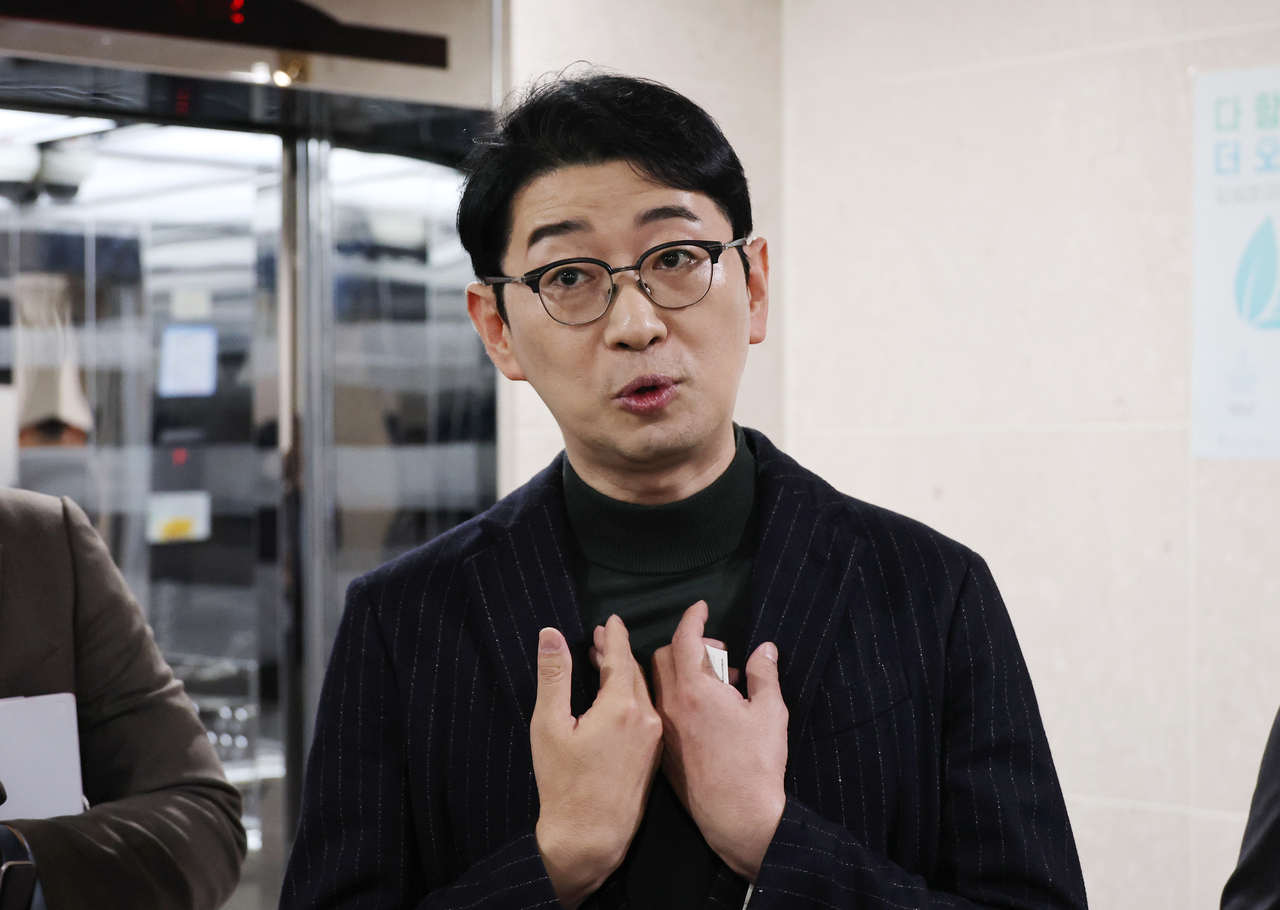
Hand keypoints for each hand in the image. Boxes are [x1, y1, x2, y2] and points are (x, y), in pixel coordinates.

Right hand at [531, 616, 662, 907]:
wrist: (590, 837)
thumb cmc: (563, 783)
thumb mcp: (549, 725)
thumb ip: (553, 676)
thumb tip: (551, 634)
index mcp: (622, 707)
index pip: (621, 656)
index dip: (614, 635)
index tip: (610, 619)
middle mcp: (647, 718)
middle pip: (634, 672)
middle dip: (617, 652)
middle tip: (599, 638)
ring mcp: (654, 740)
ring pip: (643, 693)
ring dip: (625, 675)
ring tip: (605, 664)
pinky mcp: (654, 758)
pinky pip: (648, 713)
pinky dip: (633, 697)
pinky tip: (617, 700)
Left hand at [651, 602, 787, 881]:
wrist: (737, 817)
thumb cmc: (757, 764)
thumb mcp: (770, 714)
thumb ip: (764, 675)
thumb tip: (764, 649)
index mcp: (695, 690)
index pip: (684, 639)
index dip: (693, 618)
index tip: (701, 608)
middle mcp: (670, 705)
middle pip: (662, 656)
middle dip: (685, 645)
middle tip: (716, 654)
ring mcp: (663, 729)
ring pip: (654, 683)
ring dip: (672, 670)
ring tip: (706, 678)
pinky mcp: (662, 750)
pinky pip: (655, 709)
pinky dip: (668, 696)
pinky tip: (693, 707)